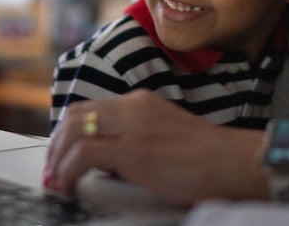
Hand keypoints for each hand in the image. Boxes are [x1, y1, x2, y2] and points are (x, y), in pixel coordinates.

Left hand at [44, 90, 264, 203]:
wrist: (235, 162)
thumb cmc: (208, 159)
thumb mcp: (165, 137)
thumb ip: (137, 141)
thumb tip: (106, 162)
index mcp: (142, 103)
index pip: (89, 108)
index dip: (67, 133)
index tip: (60, 156)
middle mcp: (135, 107)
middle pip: (75, 115)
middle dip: (56, 145)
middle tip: (52, 171)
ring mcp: (134, 126)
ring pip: (73, 130)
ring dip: (57, 159)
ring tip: (57, 182)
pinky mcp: (135, 150)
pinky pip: (84, 154)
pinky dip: (68, 171)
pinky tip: (69, 186)